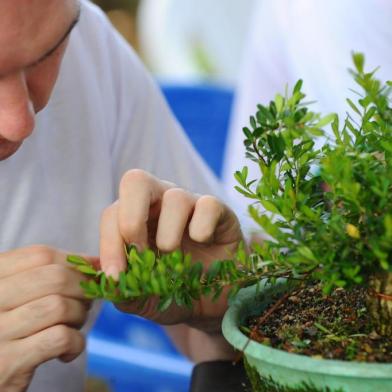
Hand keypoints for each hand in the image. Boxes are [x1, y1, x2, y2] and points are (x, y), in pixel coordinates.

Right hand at [0, 245, 92, 391]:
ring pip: (60, 306)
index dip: (75, 262)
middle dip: (83, 289)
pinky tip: (67, 351)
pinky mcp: (8, 362)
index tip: (89, 275)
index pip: (42, 255)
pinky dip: (76, 342)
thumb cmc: (10, 330)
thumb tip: (95, 261)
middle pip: (56, 278)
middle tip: (85, 303)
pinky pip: (60, 338)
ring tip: (73, 327)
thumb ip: (48, 274)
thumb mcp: (18, 295)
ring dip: (79, 316)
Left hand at [99, 169, 243, 331]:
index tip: (116, 276)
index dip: (108, 242)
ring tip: (173, 257)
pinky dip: (202, 227)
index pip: (112, 214)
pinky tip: (202, 244)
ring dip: (169, 234)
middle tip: (139, 252)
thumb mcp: (146, 299)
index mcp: (137, 218)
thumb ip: (124, 291)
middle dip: (131, 219)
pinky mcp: (220, 211)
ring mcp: (191, 204)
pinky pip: (209, 205)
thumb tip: (105, 280)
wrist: (216, 300)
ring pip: (175, 197)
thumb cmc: (176, 291)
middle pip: (136, 181)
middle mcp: (161, 203)